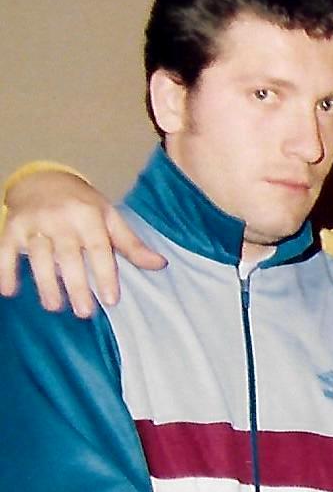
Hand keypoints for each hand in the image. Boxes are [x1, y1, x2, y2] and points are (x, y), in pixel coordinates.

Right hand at [1, 167, 165, 316]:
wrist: (43, 179)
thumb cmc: (83, 205)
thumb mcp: (109, 218)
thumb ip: (131, 244)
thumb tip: (160, 264)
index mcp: (87, 216)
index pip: (98, 249)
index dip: (105, 275)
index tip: (110, 300)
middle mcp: (59, 218)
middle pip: (68, 256)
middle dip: (76, 285)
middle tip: (84, 312)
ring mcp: (33, 222)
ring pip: (38, 256)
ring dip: (45, 282)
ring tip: (54, 306)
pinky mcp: (12, 227)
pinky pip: (6, 250)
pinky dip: (6, 270)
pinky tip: (8, 292)